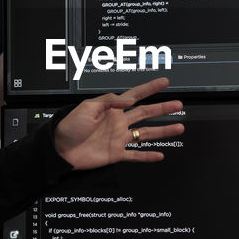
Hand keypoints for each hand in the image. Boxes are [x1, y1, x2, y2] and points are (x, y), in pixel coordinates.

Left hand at [53, 77, 184, 169]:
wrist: (60, 149)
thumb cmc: (69, 127)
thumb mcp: (87, 107)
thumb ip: (109, 101)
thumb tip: (128, 100)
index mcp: (112, 109)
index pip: (135, 95)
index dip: (150, 88)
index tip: (163, 82)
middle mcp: (118, 122)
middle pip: (146, 113)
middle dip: (163, 109)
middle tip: (178, 105)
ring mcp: (119, 138)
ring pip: (146, 133)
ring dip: (163, 131)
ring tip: (178, 128)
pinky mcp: (116, 154)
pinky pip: (135, 155)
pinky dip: (147, 156)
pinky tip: (159, 155)